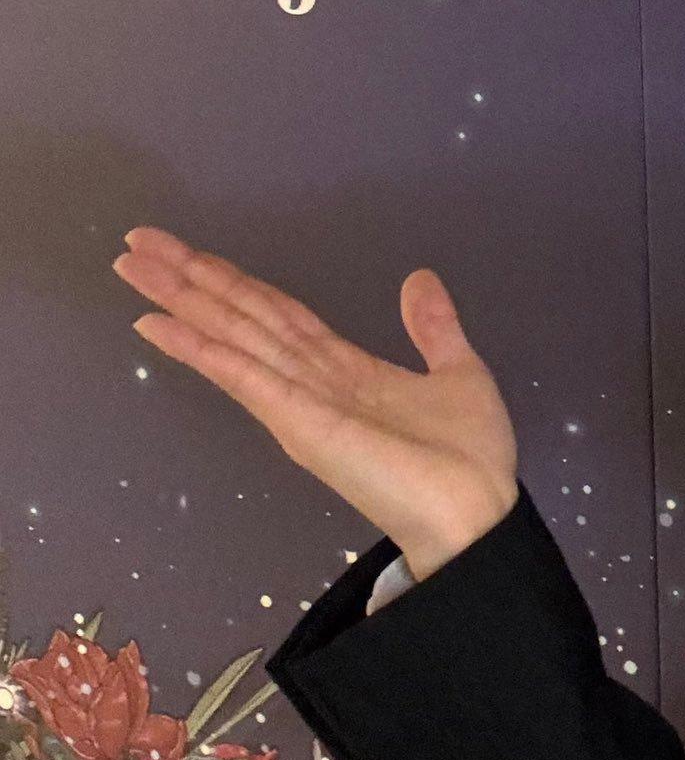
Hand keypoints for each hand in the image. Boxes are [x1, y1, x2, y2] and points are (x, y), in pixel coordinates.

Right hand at [112, 228, 519, 580]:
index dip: (233, 281)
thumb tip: (418, 279)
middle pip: (240, 317)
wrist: (476, 515)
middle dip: (189, 280)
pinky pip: (243, 375)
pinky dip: (200, 348)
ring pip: (231, 336)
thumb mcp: (457, 372)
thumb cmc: (468, 458)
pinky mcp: (299, 423)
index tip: (190, 254)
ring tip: (133, 266)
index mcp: (344, 370)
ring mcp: (299, 401)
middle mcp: (311, 381)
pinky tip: (160, 324)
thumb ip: (432, 328)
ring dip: (181, 300)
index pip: (276, 314)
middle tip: (137, 243)